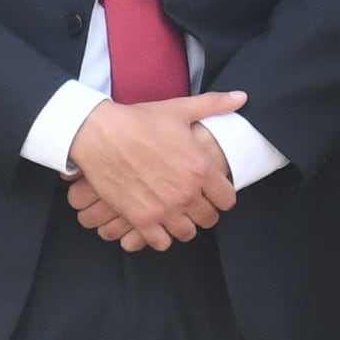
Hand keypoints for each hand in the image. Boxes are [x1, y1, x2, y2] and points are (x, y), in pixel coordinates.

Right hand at [65, 93, 244, 250]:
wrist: (98, 134)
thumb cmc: (139, 121)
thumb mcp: (179, 109)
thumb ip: (214, 105)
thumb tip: (242, 97)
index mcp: (201, 168)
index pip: (227, 198)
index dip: (221, 196)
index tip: (211, 192)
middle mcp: (186, 192)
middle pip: (209, 218)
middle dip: (203, 212)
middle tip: (191, 204)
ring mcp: (163, 208)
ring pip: (186, 232)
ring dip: (182, 225)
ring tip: (173, 216)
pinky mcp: (139, 217)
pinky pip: (160, 242)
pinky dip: (159, 237)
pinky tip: (154, 225)